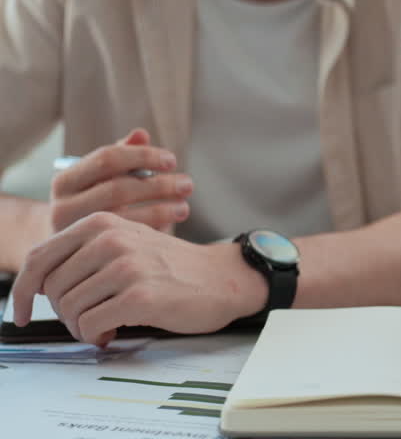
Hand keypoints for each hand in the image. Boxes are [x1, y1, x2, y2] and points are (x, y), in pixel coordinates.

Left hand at [10, 212, 266, 344]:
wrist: (221, 278)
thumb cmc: (170, 267)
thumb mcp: (125, 243)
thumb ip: (83, 255)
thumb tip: (36, 287)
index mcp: (101, 222)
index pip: (39, 258)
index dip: (23, 291)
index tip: (23, 312)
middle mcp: (111, 239)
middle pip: (52, 290)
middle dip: (65, 314)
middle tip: (89, 319)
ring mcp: (126, 266)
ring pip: (69, 309)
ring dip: (82, 327)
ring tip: (106, 324)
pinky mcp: (140, 295)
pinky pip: (91, 325)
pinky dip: (97, 336)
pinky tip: (115, 331)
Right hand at [50, 128, 193, 232]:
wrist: (68, 246)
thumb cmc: (93, 201)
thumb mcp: (101, 178)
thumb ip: (122, 154)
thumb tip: (141, 134)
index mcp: (65, 181)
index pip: (107, 158)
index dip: (143, 156)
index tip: (173, 160)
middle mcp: (62, 208)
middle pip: (119, 189)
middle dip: (159, 185)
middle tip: (188, 184)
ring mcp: (76, 235)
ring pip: (125, 218)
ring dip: (162, 210)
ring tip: (185, 207)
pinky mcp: (90, 257)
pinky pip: (128, 242)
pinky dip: (153, 231)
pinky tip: (171, 225)